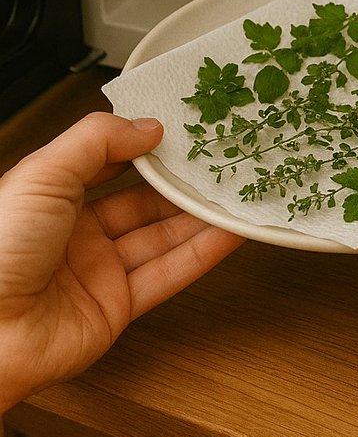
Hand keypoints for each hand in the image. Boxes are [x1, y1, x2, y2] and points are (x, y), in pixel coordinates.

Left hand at [0, 112, 243, 412]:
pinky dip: (202, 255)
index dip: (143, 148)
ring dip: (199, 218)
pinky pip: (167, 275)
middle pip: (142, 203)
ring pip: (161, 238)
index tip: (181, 133)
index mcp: (50, 195)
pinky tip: (228, 235)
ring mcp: (98, 272)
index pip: (107, 164)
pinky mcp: (117, 308)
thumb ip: (96, 142)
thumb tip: (147, 128)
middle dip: (180, 185)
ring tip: (236, 195)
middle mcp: (75, 233)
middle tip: (219, 163)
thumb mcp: (42, 174)